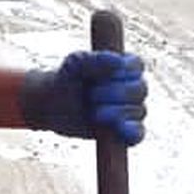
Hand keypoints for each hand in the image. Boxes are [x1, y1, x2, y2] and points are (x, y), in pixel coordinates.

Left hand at [20, 51, 147, 145]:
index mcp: (125, 66)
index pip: (137, 66)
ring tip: (94, 113)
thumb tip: (118, 62)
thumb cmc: (67, 80)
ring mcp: (131, 110)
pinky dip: (132, 132)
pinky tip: (120, 129)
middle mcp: (133, 88)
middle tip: (92, 96)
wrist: (54, 106)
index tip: (101, 76)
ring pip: (138, 111)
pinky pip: (138, 133)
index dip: (123, 72)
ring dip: (116, 112)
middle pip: (139, 89)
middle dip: (116, 93)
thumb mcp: (74, 65)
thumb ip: (94, 60)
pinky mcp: (125, 132)